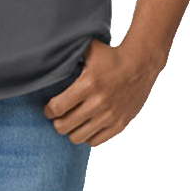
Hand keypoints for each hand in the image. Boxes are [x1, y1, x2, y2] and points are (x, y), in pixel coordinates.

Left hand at [42, 38, 162, 146]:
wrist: (141, 65)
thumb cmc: (112, 56)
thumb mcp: (90, 49)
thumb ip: (70, 51)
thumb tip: (49, 50)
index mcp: (88, 84)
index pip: (58, 107)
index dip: (48, 110)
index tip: (48, 108)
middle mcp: (98, 103)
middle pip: (64, 126)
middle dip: (57, 122)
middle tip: (58, 116)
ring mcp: (110, 116)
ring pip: (78, 137)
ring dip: (71, 131)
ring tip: (72, 122)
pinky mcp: (120, 125)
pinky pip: (95, 141)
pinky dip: (88, 136)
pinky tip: (87, 126)